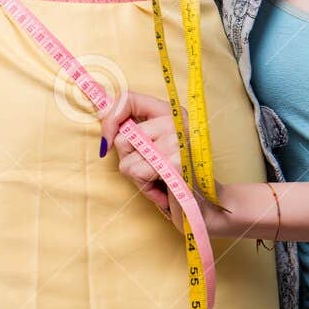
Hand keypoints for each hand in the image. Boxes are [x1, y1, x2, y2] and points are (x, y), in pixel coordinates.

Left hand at [98, 89, 229, 235]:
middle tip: (153, 171)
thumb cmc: (177, 181)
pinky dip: (146, 189)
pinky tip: (165, 192)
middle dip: (130, 161)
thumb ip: (134, 133)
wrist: (208, 209)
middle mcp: (177, 120)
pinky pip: (137, 173)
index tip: (107, 141)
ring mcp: (177, 140)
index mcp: (172, 112)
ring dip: (139, 179)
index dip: (109, 119)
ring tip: (161, 182)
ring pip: (126, 161)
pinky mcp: (175, 161)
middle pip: (122, 138)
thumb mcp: (155, 150)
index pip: (127, 98)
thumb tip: (101, 115)